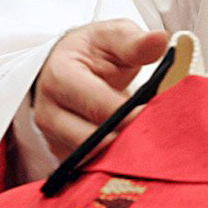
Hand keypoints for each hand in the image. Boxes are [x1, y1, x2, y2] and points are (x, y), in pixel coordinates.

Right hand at [31, 21, 169, 158]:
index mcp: (59, 76)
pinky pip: (87, 170)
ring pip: (88, 160)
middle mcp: (49, 111)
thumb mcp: (114, 36)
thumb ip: (135, 42)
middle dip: (125, 140)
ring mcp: (53, 136)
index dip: (128, 115)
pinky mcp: (63, 154)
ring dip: (118, 156)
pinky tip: (133, 157)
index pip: (97, 105)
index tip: (153, 116)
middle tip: (156, 136)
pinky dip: (111, 166)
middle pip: (89, 140)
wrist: (74, 64)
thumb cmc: (95, 50)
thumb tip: (159, 39)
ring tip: (147, 146)